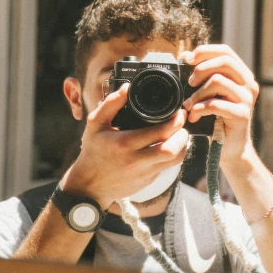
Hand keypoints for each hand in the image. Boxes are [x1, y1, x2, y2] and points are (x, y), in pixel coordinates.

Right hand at [61, 84, 189, 208]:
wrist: (89, 185)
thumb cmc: (93, 151)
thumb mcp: (95, 124)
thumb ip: (111, 104)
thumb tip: (127, 88)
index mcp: (125, 143)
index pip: (159, 133)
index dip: (175, 122)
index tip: (179, 113)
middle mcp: (137, 160)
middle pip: (172, 150)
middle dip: (183, 135)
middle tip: (181, 124)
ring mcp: (144, 173)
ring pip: (175, 160)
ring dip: (182, 146)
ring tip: (178, 134)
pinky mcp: (148, 181)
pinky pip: (167, 167)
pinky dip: (172, 155)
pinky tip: (167, 145)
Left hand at [182, 44, 259, 165]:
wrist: (229, 148)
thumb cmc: (216, 119)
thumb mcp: (209, 93)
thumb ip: (202, 75)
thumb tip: (184, 56)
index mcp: (241, 75)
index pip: (226, 51)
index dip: (205, 51)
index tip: (187, 59)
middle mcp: (248, 84)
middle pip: (224, 62)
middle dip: (201, 69)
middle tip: (189, 83)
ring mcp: (247, 99)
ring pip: (218, 81)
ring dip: (197, 93)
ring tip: (189, 105)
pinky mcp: (242, 115)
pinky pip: (216, 104)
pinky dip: (199, 108)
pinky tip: (193, 116)